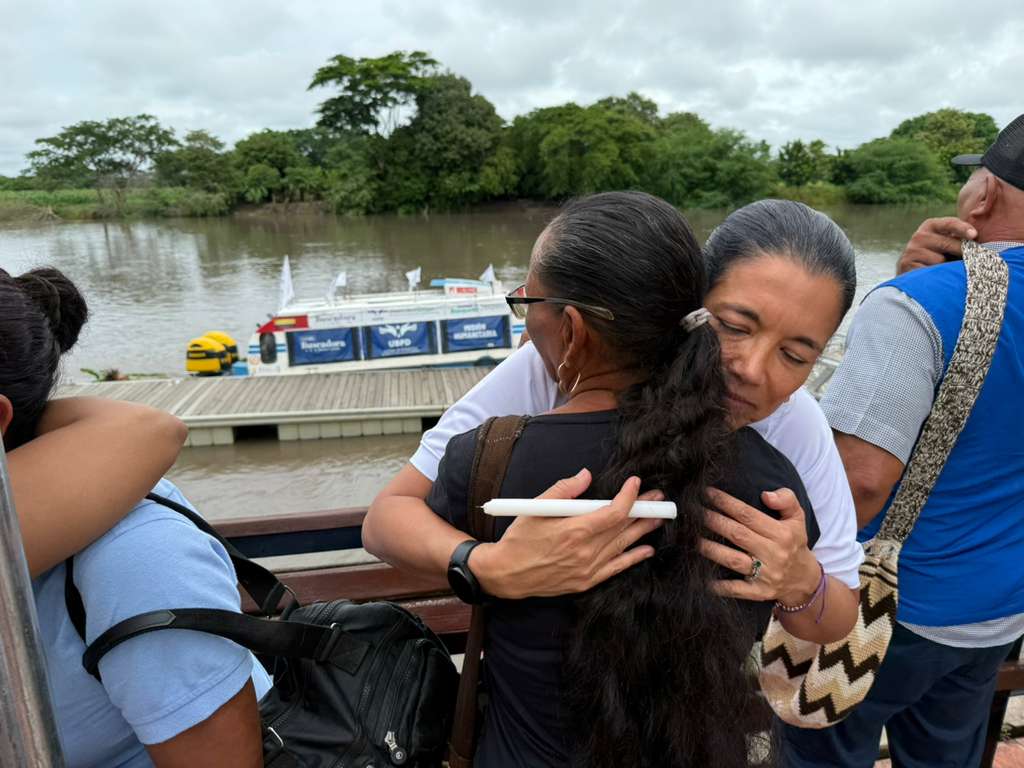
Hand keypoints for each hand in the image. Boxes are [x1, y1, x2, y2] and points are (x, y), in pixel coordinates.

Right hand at [471, 471, 664, 598]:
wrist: (506, 574)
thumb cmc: (519, 539)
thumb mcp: (536, 507)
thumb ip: (563, 490)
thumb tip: (586, 475)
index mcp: (574, 531)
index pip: (614, 512)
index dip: (629, 496)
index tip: (635, 483)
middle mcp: (585, 552)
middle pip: (624, 528)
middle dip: (643, 510)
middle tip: (658, 498)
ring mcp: (587, 569)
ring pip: (624, 546)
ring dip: (643, 530)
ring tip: (659, 517)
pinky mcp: (586, 581)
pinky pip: (616, 568)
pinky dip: (633, 558)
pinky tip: (646, 549)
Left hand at [700, 487, 819, 604]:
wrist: (804, 580)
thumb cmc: (794, 543)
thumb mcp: (797, 518)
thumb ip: (786, 500)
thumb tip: (765, 494)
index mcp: (782, 533)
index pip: (748, 515)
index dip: (727, 503)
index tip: (708, 493)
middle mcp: (774, 553)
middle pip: (738, 535)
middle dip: (714, 522)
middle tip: (694, 512)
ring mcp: (766, 575)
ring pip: (733, 560)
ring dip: (712, 549)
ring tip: (693, 539)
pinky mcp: (759, 592)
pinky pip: (737, 589)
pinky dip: (721, 586)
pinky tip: (704, 579)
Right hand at [897, 217, 976, 274]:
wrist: (910, 273)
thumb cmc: (936, 257)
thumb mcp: (946, 244)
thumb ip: (959, 240)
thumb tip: (983, 245)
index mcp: (931, 226)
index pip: (949, 223)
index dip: (963, 228)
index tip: (974, 235)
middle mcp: (919, 236)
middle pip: (948, 243)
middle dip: (963, 252)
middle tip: (974, 260)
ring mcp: (911, 251)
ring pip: (939, 260)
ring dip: (946, 268)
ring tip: (944, 271)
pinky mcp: (906, 265)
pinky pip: (929, 272)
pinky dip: (935, 276)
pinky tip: (933, 277)